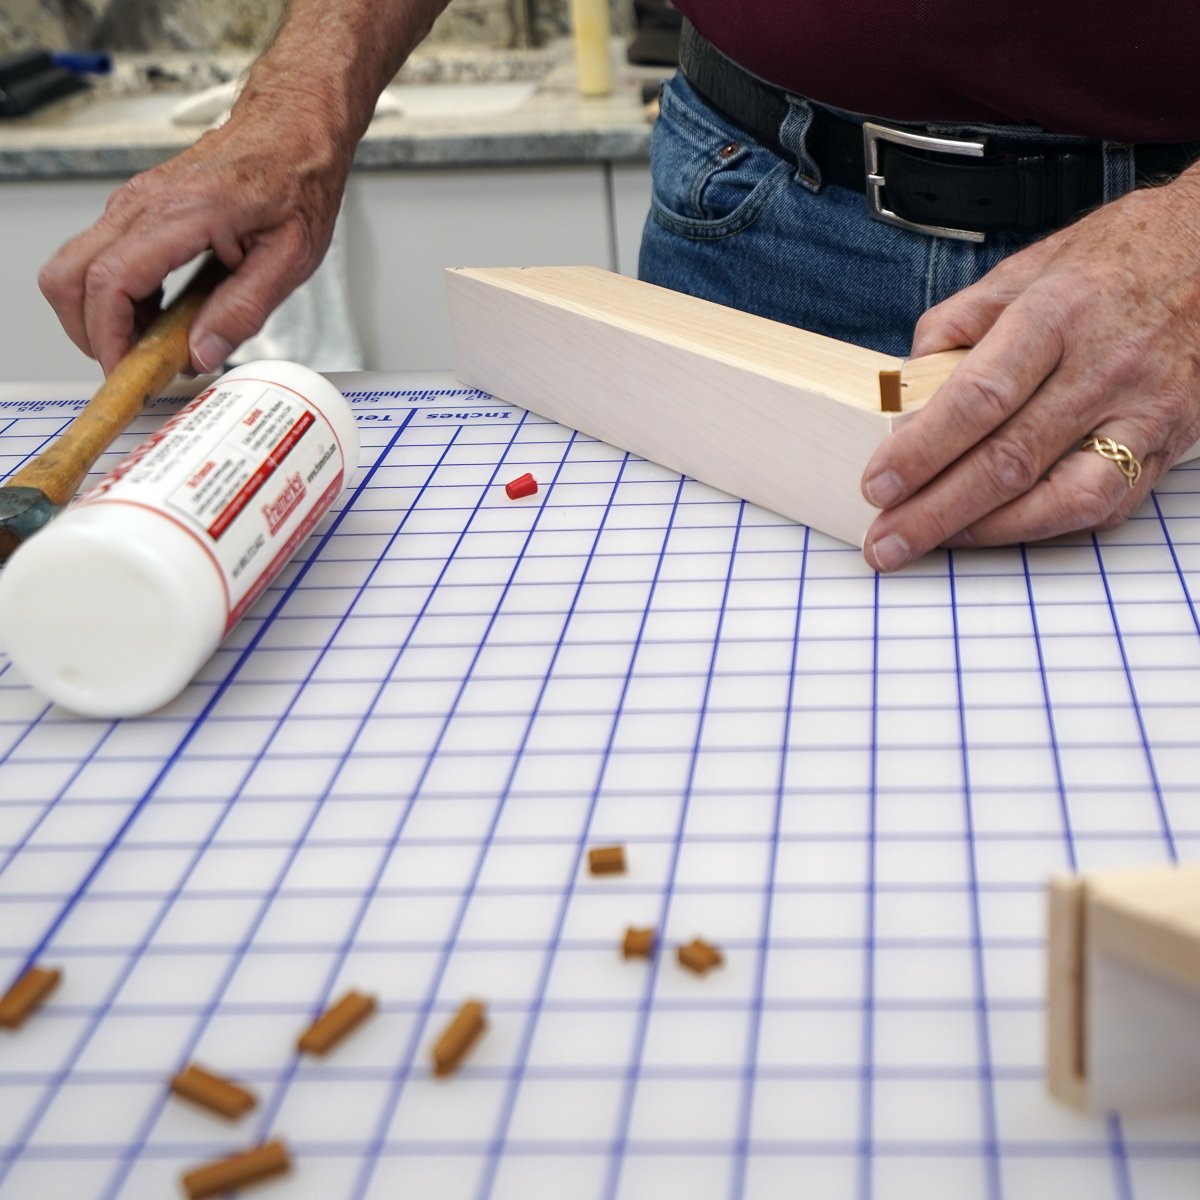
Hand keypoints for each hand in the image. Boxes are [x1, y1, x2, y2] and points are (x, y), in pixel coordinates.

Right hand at [38, 86, 353, 374]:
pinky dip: (115, 297)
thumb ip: (242, 310)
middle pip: (69, 276)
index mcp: (180, 214)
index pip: (111, 283)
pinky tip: (157, 317)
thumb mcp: (289, 259)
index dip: (109, 338)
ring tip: (151, 345)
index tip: (126, 372)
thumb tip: (202, 353)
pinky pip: (101, 258)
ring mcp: (133, 204)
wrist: (293, 131)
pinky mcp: (137, 209)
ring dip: (101, 316)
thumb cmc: (296, 181)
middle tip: (131, 366)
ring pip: (75, 267)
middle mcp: (142, 204)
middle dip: (89, 333)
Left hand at [859, 169, 1199, 571]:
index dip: (922, 451)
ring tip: (932, 543)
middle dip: (936, 512)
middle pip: (1010, 460)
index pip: (979, 397)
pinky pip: (1105, 506)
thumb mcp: (1016, 272)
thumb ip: (951, 330)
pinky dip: (1043, 527)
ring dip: (988, 532)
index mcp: (1057, 314)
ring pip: (1063, 498)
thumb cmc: (1103, 265)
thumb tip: (905, 399)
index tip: (877, 486)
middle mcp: (1106, 366)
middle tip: (886, 543)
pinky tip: (995, 529)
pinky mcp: (1171, 444)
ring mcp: (1146, 411)